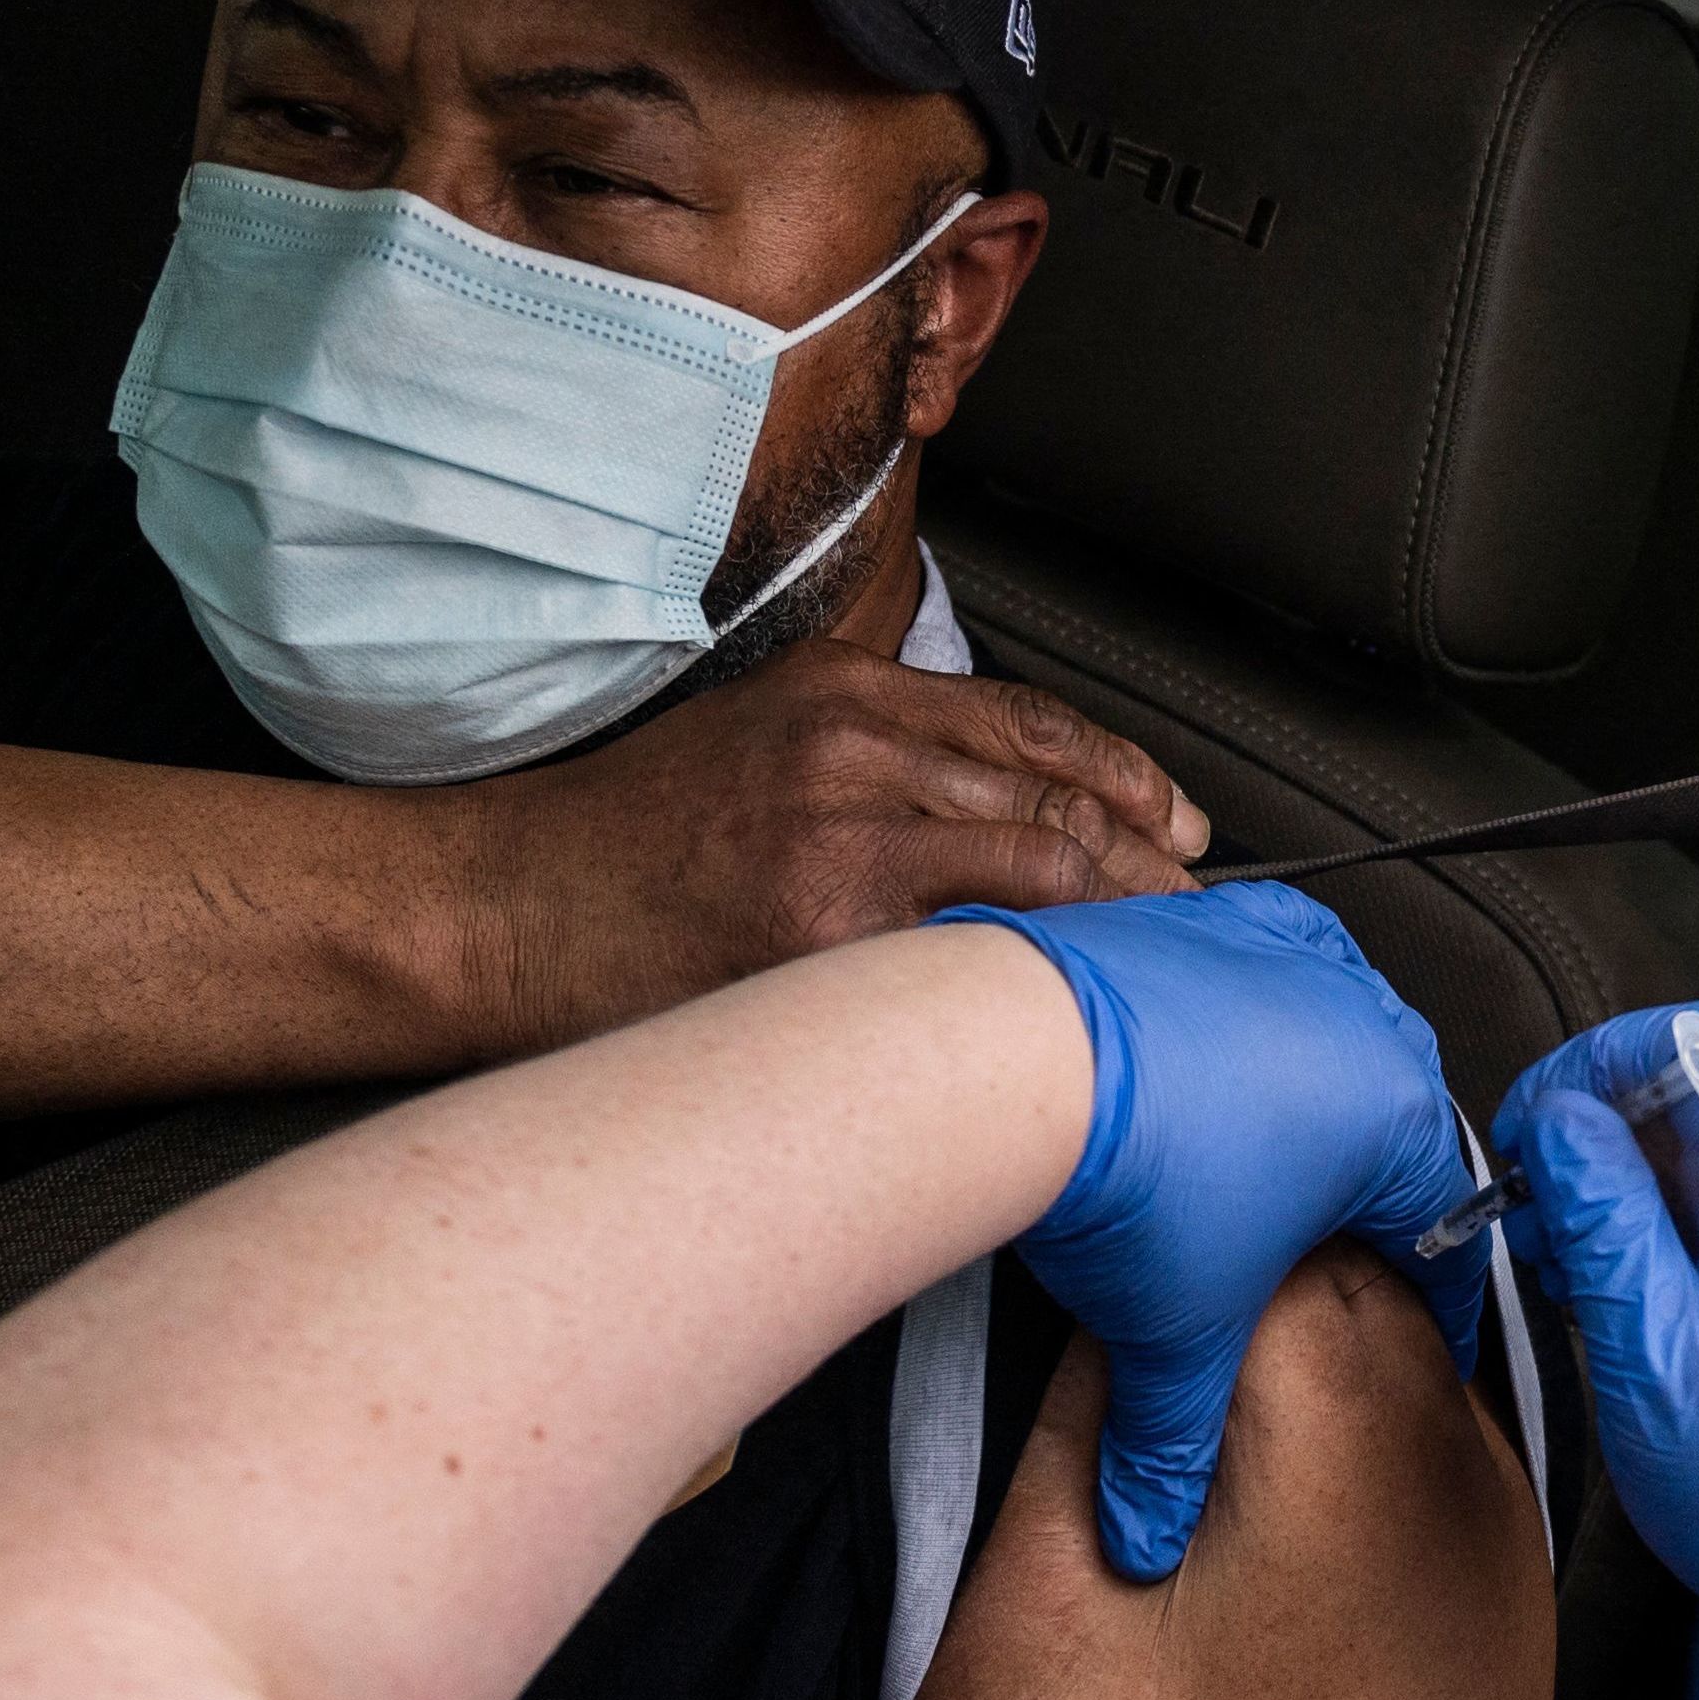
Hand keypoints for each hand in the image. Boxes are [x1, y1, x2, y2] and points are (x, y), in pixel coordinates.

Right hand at [441, 641, 1208, 1047]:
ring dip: (1119, 921)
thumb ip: (866, 750)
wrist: (499, 908)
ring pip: (1035, 869)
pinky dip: (1039, 975)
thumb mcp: (751, 741)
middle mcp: (850, 750)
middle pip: (1054, 795)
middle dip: (1149, 858)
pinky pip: (967, 954)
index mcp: (839, 693)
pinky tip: (1082, 1006)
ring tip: (1163, 966)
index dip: (1125, 777)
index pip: (1030, 723)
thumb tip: (992, 796)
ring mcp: (838, 843)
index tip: (1176, 822)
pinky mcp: (818, 937)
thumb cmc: (616, 843)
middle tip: (1198, 908)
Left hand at [935, 887, 1480, 1576]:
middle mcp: (1365, 1022)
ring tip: (1279, 1146)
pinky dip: (1264, 997)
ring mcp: (1289, 958)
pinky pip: (1271, 955)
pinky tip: (1232, 1033)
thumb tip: (1151, 1531)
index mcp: (1395, 1122)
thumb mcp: (1171, 1337)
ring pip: (1342, 1028)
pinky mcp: (1213, 920)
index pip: (1445, 1225)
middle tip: (1344, 1244)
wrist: (1014, 1060)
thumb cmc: (1123, 1183)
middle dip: (1380, 1188)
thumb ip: (1174, 1445)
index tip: (1433, 1328)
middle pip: (1400, 1122)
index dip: (1440, 1296)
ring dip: (1324, 1086)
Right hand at [1492, 1008, 1698, 1598]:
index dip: (1605, 1064)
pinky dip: (1630, 1221)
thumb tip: (1559, 1121)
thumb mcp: (1659, 1360)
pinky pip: (1698, 1202)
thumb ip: (1608, 1227)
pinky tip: (1588, 1276)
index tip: (1532, 1123)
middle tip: (1524, 1201)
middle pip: (1693, 1088)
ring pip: (1686, 1144)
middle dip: (1589, 1128)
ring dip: (1600, 1178)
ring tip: (1548, 1250)